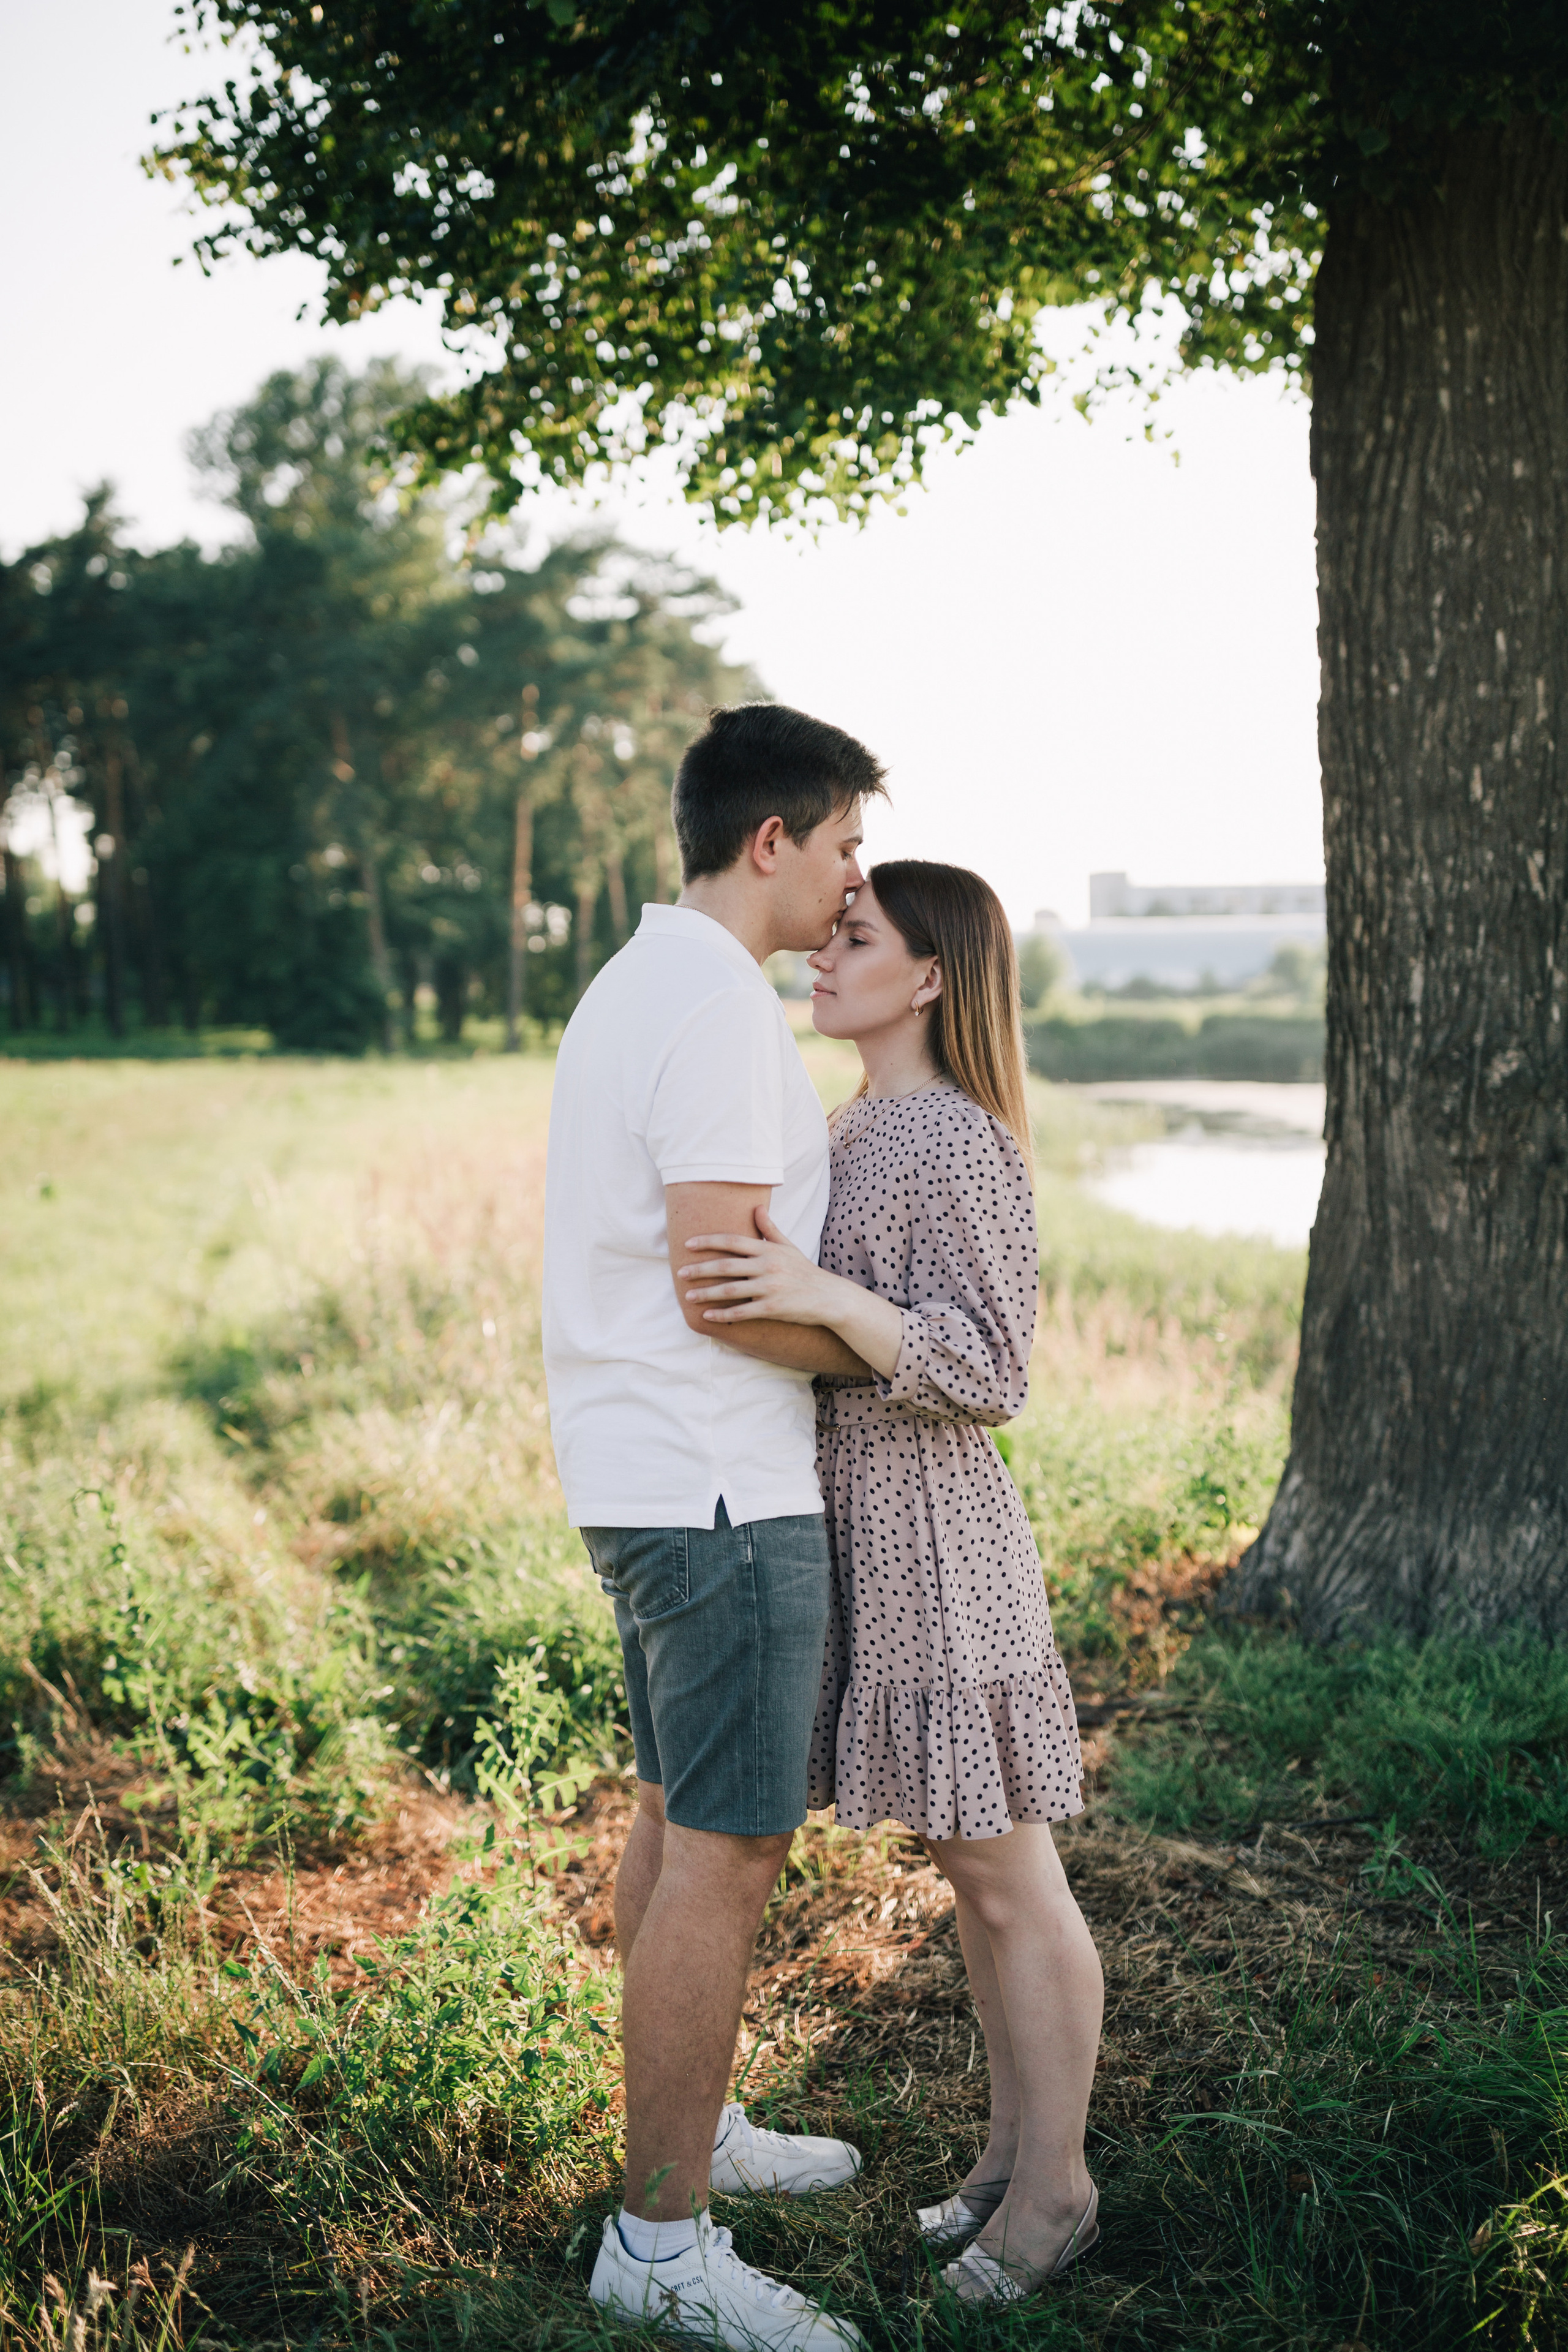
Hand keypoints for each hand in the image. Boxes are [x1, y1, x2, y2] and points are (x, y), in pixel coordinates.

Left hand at [678, 1208, 837, 1327]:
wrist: (829, 1297)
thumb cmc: (805, 1271)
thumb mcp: (788, 1247)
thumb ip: (769, 1229)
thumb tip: (757, 1207)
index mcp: (768, 1250)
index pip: (732, 1241)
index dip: (708, 1242)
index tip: (688, 1243)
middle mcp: (767, 1267)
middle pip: (726, 1266)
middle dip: (700, 1269)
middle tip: (680, 1273)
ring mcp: (769, 1288)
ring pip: (730, 1290)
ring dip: (706, 1294)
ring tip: (688, 1296)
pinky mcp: (772, 1309)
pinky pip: (742, 1312)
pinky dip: (723, 1314)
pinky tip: (707, 1316)